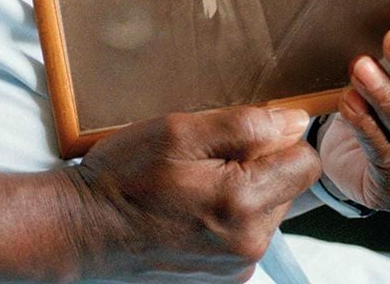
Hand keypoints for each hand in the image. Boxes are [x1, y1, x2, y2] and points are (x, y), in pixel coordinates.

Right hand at [60, 105, 318, 281]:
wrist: (83, 231)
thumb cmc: (126, 175)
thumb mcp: (180, 132)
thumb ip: (246, 125)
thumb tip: (297, 121)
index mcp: (242, 205)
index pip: (305, 162)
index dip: (281, 137)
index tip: (246, 133)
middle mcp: (248, 246)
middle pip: (288, 185)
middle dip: (259, 164)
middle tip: (205, 157)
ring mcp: (237, 269)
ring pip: (268, 208)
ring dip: (243, 189)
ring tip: (194, 183)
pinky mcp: (224, 279)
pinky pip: (247, 232)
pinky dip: (228, 214)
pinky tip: (191, 208)